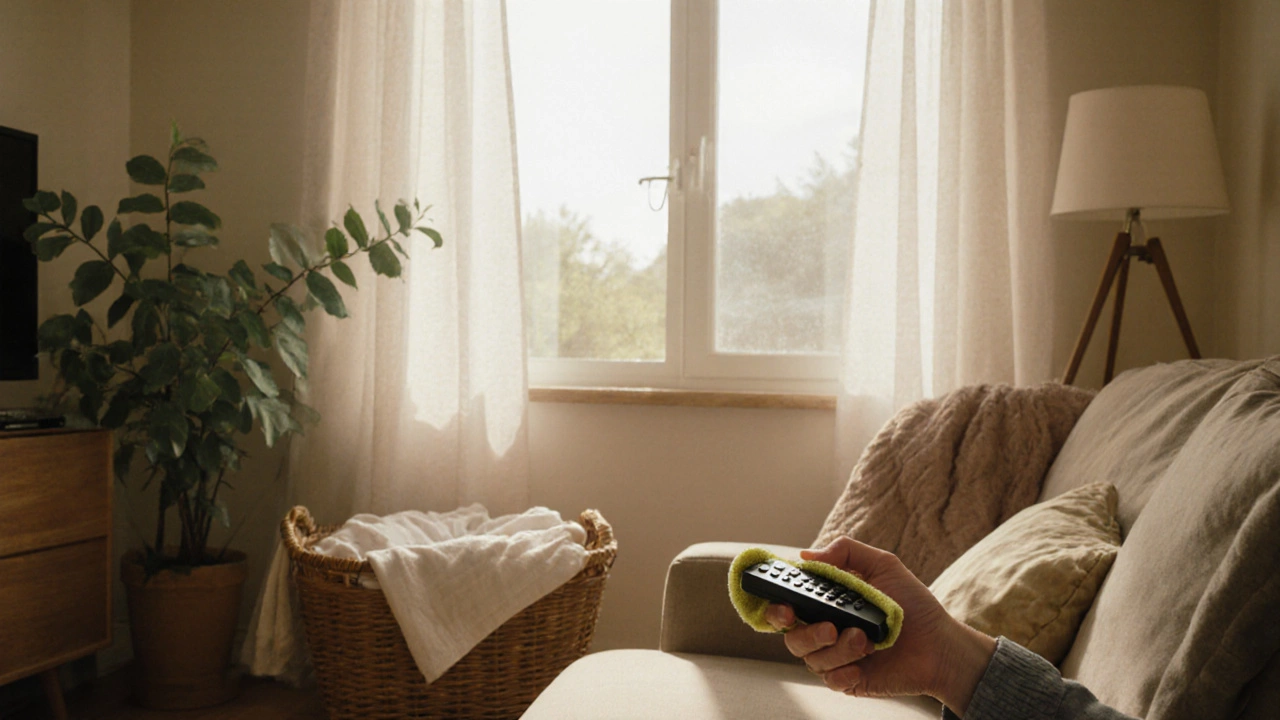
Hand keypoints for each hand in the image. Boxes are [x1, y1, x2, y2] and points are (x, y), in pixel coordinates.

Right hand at [764, 537, 995, 715]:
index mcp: (827, 603)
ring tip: (865, 640)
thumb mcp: (884, 565)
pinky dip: (844, 671)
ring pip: (811, 658)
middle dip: (806, 632)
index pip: (788, 605)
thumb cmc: (913, 605)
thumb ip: (846, 551)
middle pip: (792, 637)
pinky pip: (830, 680)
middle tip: (829, 627)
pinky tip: (863, 664)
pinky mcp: (848, 680)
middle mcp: (825, 630)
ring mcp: (835, 657)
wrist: (940, 645)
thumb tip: (806, 555)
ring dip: (837, 649)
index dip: (776, 607)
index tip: (784, 607)